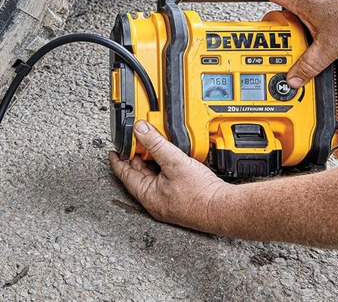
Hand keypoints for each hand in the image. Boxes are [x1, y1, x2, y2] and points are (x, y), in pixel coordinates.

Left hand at [109, 120, 229, 232]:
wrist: (223, 208)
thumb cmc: (200, 194)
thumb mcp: (174, 162)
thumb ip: (155, 144)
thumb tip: (139, 130)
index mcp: (147, 195)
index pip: (125, 174)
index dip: (118, 160)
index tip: (114, 150)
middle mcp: (155, 200)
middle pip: (140, 173)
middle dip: (138, 156)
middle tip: (138, 140)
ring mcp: (167, 200)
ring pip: (154, 175)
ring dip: (153, 160)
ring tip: (155, 145)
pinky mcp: (180, 198)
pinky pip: (166, 179)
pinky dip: (165, 166)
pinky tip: (172, 157)